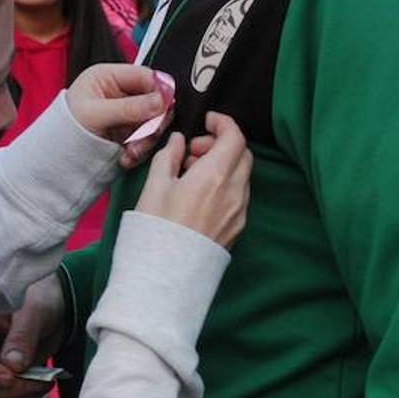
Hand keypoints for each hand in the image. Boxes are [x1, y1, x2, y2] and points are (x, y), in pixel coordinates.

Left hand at [66, 64, 174, 169]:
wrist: (56, 156)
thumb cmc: (67, 127)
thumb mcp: (96, 114)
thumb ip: (129, 107)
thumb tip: (163, 101)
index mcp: (109, 76)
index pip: (145, 76)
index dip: (160, 90)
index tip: (166, 107)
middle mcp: (121, 92)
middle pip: (155, 99)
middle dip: (154, 120)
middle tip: (149, 134)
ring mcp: (127, 112)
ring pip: (154, 121)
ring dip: (147, 139)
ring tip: (132, 152)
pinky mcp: (129, 131)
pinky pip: (146, 138)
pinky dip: (140, 149)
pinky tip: (127, 157)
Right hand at [135, 112, 250, 248]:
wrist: (166, 275)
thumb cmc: (157, 230)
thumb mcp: (155, 186)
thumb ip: (169, 156)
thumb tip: (179, 141)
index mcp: (215, 176)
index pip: (235, 137)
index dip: (223, 123)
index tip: (207, 122)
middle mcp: (234, 192)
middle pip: (242, 154)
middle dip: (221, 144)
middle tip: (194, 152)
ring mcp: (239, 212)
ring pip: (242, 175)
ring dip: (223, 166)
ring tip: (192, 175)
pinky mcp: (237, 228)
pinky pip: (239, 196)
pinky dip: (226, 185)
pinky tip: (200, 195)